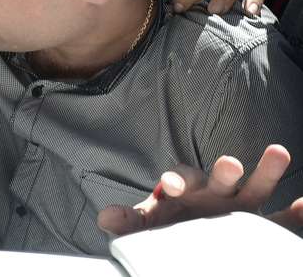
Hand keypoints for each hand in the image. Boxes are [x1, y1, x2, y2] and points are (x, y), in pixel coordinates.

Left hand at [97, 144, 302, 235]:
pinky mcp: (262, 225)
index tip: (169, 186)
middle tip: (229, 163)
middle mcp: (214, 192)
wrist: (189, 236)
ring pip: (255, 187)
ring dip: (266, 171)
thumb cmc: (167, 225)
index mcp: (184, 189)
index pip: (179, 180)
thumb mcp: (146, 225)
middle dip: (223, 171)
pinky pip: (283, 220)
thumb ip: (129, 221)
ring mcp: (240, 206)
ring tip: (279, 152)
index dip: (174, 181)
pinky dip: (297, 212)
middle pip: (219, 177)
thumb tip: (104, 218)